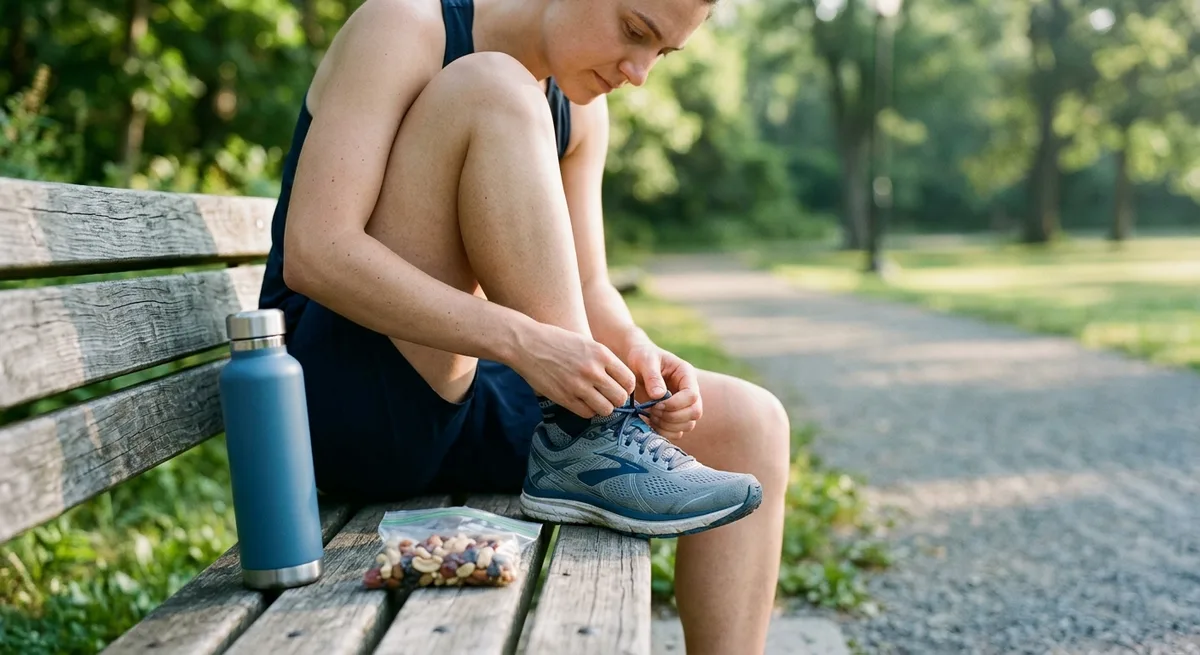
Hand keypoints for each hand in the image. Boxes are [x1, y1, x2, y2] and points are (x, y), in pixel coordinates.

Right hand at [511, 323, 636, 419]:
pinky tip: (581, 402)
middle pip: (620, 397)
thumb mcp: (586, 342)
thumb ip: (604, 360)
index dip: (626, 387)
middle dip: (616, 399)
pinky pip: (587, 413)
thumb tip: (620, 381)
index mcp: (601, 354)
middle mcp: (593, 370)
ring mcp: (578, 386)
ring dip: (603, 407)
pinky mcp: (564, 397)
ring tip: (595, 400)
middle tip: (607, 396)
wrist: (527, 344)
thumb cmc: (557, 341)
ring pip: (606, 409)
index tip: (619, 387)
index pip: (629, 380)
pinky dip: (587, 411)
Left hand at [625, 343, 701, 440]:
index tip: (656, 404)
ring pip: (688, 425)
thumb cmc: (642, 357)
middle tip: (653, 411)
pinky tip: (650, 423)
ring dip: (668, 426)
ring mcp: (683, 405)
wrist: (636, 364)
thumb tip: (659, 396)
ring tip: (650, 416)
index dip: (675, 404)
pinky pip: (677, 432)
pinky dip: (664, 432)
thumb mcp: (645, 360)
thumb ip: (652, 376)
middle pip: (695, 413)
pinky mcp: (674, 416)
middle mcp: (689, 391)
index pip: (692, 395)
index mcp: (686, 375)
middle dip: (673, 417)